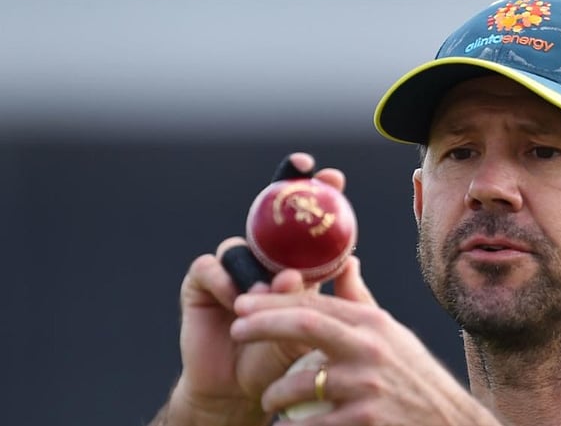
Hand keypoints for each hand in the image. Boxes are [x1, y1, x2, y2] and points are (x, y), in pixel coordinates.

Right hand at [161, 153, 351, 425]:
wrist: (240, 391)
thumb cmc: (282, 358)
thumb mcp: (315, 326)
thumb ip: (333, 296)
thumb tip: (353, 260)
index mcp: (292, 263)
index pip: (305, 223)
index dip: (317, 194)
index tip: (333, 177)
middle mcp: (261, 258)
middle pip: (269, 214)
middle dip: (284, 186)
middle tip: (303, 173)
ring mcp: (231, 269)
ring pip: (242, 245)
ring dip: (257, 267)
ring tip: (271, 291)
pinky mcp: (202, 284)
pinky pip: (213, 267)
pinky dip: (227, 282)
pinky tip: (237, 302)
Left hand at [230, 261, 500, 424]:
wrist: (446, 423)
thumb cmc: (413, 378)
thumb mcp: (392, 335)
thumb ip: (361, 302)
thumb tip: (345, 261)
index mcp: (373, 325)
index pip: (314, 304)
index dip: (272, 303)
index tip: (242, 304)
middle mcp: (370, 349)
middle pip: (303, 326)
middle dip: (261, 326)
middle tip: (234, 329)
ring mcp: (367, 386)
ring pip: (297, 385)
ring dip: (273, 393)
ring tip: (268, 399)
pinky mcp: (365, 421)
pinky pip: (310, 425)